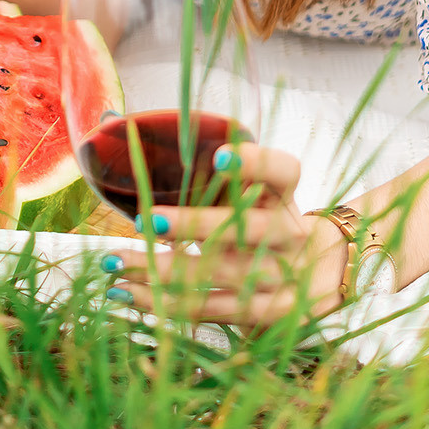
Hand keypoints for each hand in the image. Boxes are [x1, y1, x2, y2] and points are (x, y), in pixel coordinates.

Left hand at [101, 146, 346, 330]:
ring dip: (162, 270)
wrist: (317, 278)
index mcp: (283, 194)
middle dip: (194, 225)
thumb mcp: (244, 191)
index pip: (283, 170)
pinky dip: (165, 301)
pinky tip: (128, 291)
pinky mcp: (269, 312)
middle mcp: (288, 232)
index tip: (218, 155)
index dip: (255, 162)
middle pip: (246, 228)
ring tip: (115, 262)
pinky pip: (212, 308)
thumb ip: (192, 162)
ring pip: (220, 273)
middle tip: (147, 221)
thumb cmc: (257, 220)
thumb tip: (111, 116)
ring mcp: (282, 275)